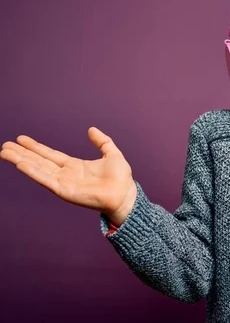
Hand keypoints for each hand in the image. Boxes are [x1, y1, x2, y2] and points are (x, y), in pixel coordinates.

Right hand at [0, 127, 136, 223]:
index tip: (21, 139)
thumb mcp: (111, 153)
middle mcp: (66, 174)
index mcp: (75, 166)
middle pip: (39, 161)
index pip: (50, 155)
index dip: (36, 147)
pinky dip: (32, 171)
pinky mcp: (64, 191)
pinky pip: (45, 179)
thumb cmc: (121, 178)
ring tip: (5, 152)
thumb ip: (102, 141)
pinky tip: (20, 163)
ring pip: (37, 169)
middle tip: (5, 145)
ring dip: (21, 161)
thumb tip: (91, 129)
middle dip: (22, 153)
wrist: (125, 193)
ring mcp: (63, 183)